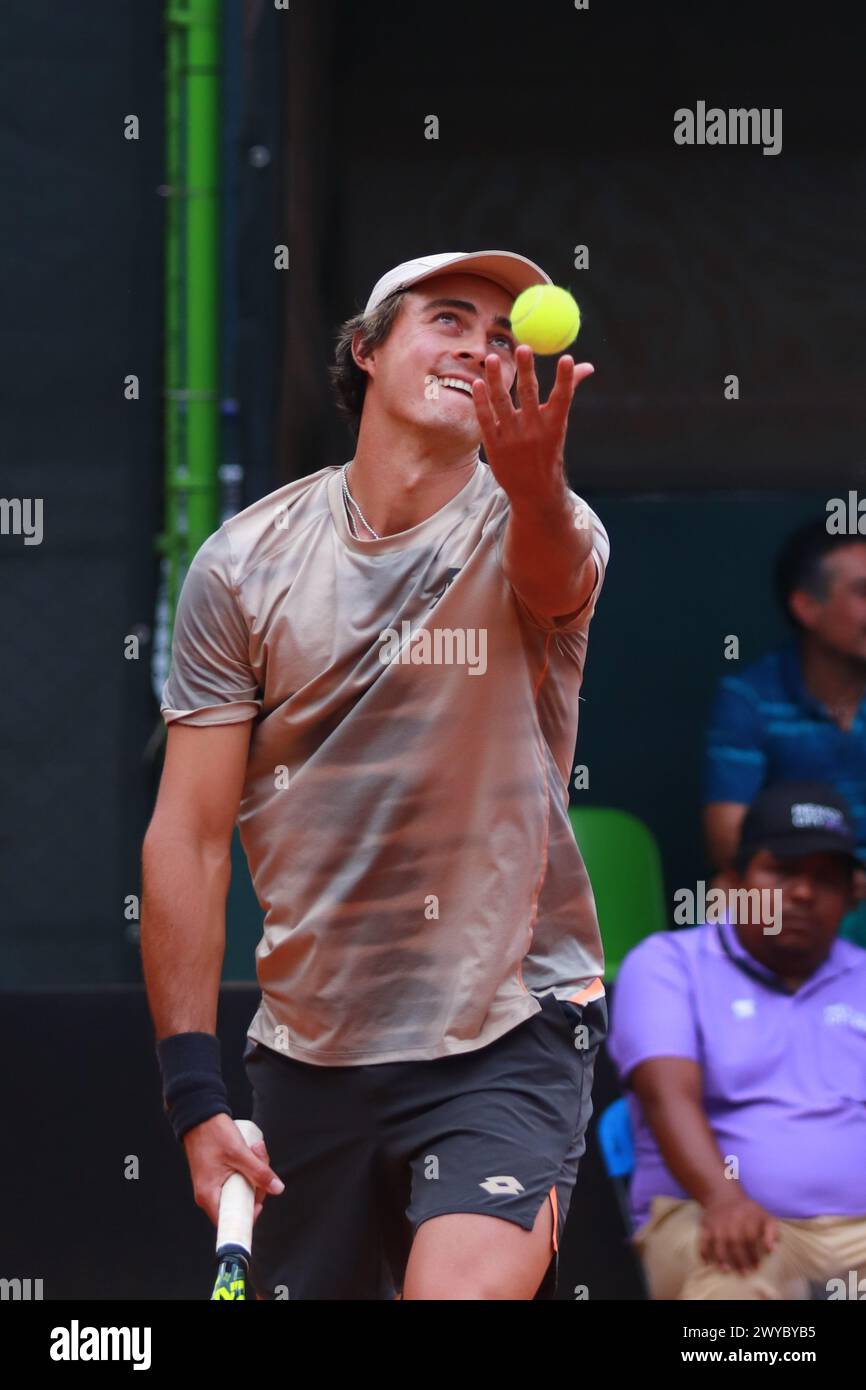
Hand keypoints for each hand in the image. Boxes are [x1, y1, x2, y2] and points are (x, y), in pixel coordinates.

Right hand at [182, 1112, 283, 1226]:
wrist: (199, 1115)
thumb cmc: (214, 1134)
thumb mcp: (239, 1153)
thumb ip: (259, 1172)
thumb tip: (277, 1189)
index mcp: (209, 1195)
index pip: (231, 1219)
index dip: (249, 1213)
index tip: (262, 1198)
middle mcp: (208, 1194)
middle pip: (240, 1202)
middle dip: (257, 1183)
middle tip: (261, 1157)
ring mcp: (212, 1184)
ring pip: (240, 1188)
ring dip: (253, 1170)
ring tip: (256, 1148)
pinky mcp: (216, 1175)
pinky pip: (236, 1178)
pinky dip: (246, 1167)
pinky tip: (251, 1150)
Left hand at [470, 344, 593, 506]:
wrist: (533, 490)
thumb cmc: (547, 449)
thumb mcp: (559, 423)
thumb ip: (568, 390)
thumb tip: (587, 366)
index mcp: (554, 424)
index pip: (562, 397)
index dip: (565, 378)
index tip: (566, 358)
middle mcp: (534, 430)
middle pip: (529, 394)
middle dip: (527, 370)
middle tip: (523, 347)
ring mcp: (513, 438)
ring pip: (502, 402)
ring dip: (496, 380)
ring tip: (492, 358)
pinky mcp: (494, 445)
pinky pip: (486, 418)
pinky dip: (481, 401)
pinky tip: (478, 383)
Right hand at [699, 1190, 777, 1273]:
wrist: (723, 1196)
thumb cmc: (748, 1212)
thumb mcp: (764, 1216)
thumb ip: (772, 1232)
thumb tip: (771, 1250)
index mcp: (747, 1218)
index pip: (750, 1238)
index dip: (754, 1254)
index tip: (757, 1266)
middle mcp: (731, 1221)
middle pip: (735, 1243)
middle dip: (740, 1260)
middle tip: (745, 1273)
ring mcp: (717, 1224)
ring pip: (719, 1243)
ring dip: (722, 1259)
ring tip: (726, 1271)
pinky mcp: (706, 1226)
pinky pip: (702, 1240)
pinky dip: (703, 1251)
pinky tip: (707, 1263)